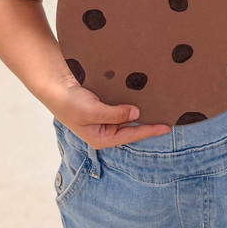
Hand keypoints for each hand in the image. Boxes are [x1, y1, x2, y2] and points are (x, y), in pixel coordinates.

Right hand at [48, 77, 171, 148]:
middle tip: (169, 117)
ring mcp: (106, 120)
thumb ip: (115, 114)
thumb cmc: (71, 103)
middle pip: (132, 129)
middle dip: (148, 124)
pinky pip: (123, 109)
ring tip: (161, 109)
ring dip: (142, 114)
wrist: (57, 89)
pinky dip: (133, 105)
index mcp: (102, 138)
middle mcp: (106, 131)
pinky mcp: (105, 109)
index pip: (131, 135)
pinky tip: (144, 99)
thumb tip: (137, 113)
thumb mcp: (92, 110)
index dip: (150, 131)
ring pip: (129, 118)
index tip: (166, 127)